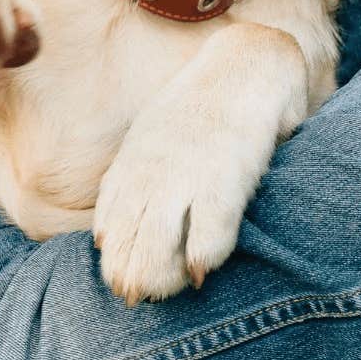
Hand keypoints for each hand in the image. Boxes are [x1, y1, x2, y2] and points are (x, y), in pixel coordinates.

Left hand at [91, 95, 263, 305]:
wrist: (251, 61)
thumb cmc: (208, 102)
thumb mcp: (160, 129)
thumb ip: (144, 166)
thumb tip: (124, 208)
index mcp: (139, 155)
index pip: (112, 206)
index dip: (109, 243)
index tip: (109, 268)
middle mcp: (157, 167)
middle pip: (131, 230)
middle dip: (128, 267)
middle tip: (131, 298)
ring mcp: (189, 172)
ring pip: (161, 237)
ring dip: (159, 274)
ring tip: (159, 296)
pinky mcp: (228, 175)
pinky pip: (210, 226)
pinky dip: (202, 254)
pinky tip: (200, 274)